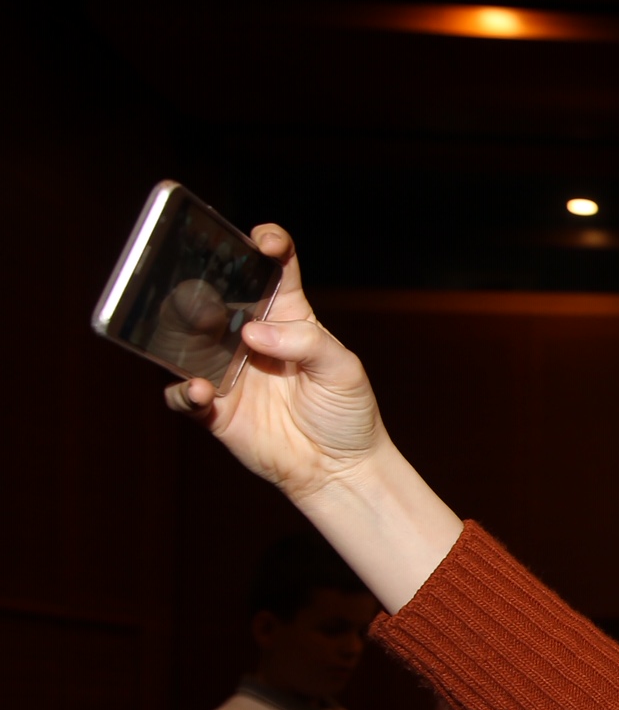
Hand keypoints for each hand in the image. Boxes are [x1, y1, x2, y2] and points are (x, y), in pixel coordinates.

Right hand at [163, 225, 390, 502]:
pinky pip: (184, 395)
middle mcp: (250, 336)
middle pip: (218, 295)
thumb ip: (306, 342)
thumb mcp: (343, 368)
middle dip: (205, 282)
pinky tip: (200, 390)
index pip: (273, 269)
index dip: (266, 245)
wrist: (339, 468)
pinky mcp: (215, 408)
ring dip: (181, 331)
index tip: (262, 242)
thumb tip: (252, 332)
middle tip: (202, 283)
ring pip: (188, 340)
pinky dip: (184, 391)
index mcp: (287, 316)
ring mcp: (227, 370)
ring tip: (191, 328)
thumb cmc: (346, 411)